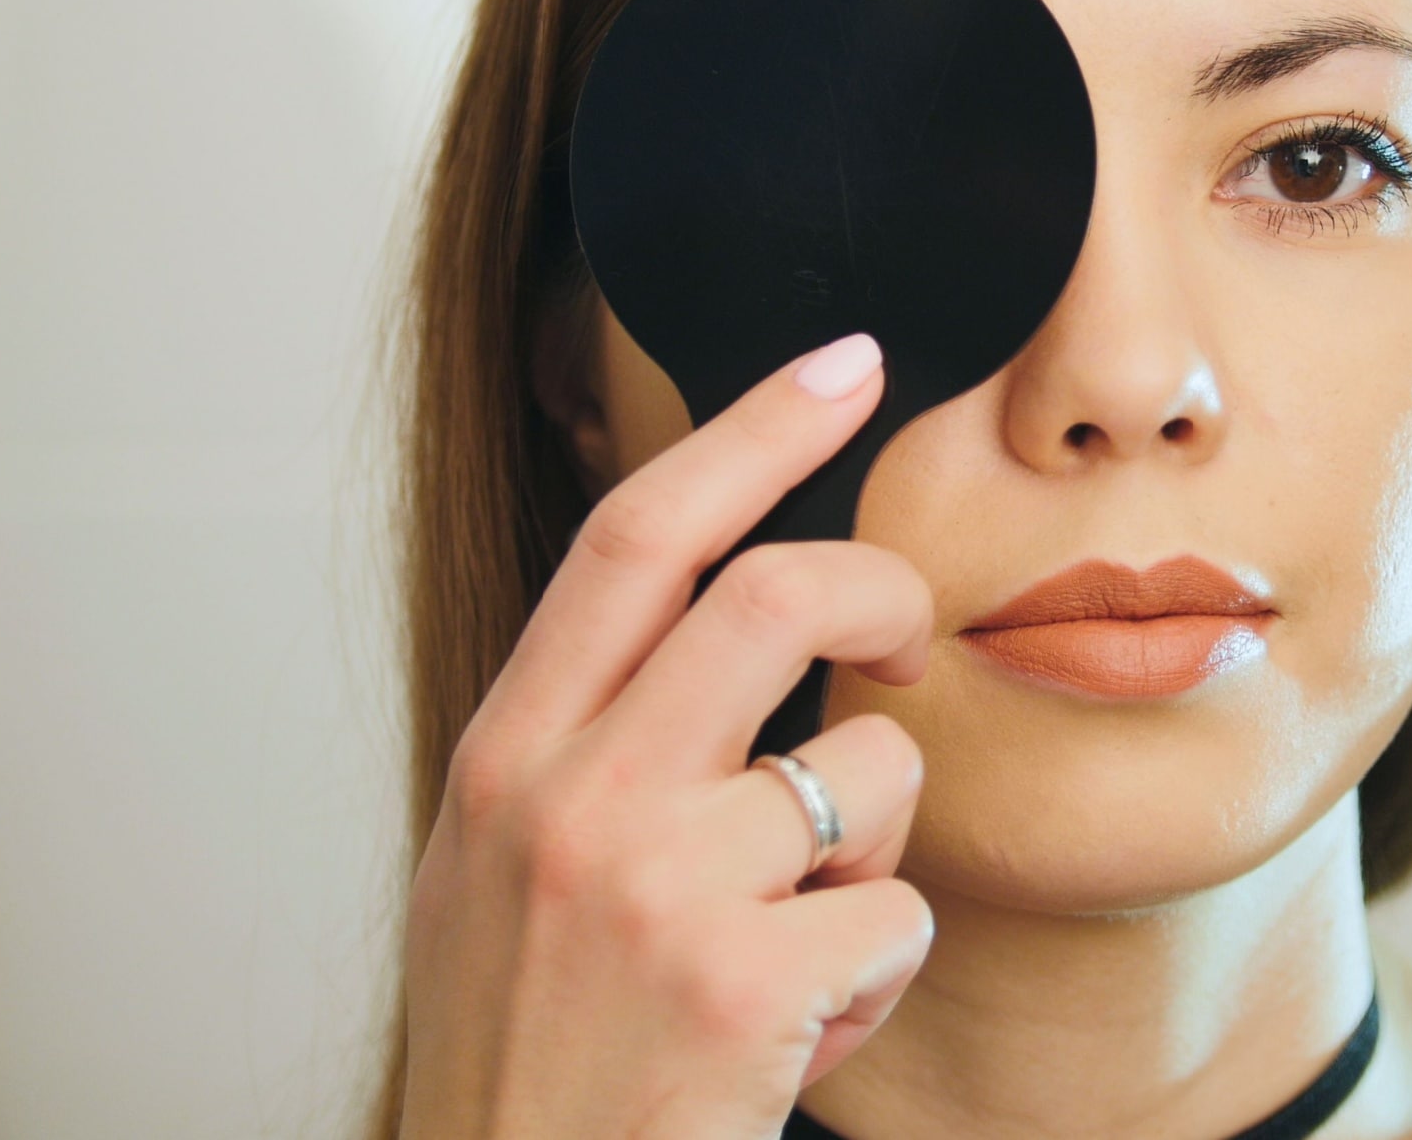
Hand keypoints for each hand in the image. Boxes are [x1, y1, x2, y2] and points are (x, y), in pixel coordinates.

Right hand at [396, 334, 932, 1139]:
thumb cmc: (527, 1047)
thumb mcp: (506, 865)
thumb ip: (596, 739)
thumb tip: (731, 617)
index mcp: (509, 755)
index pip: (635, 537)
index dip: (752, 431)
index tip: (846, 365)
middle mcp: (570, 798)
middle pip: (771, 594)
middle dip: (878, 590)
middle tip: (905, 636)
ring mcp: (655, 887)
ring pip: (871, 770)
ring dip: (871, 859)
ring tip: (800, 945)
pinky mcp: (743, 981)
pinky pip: (898, 918)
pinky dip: (876, 979)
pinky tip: (796, 1035)